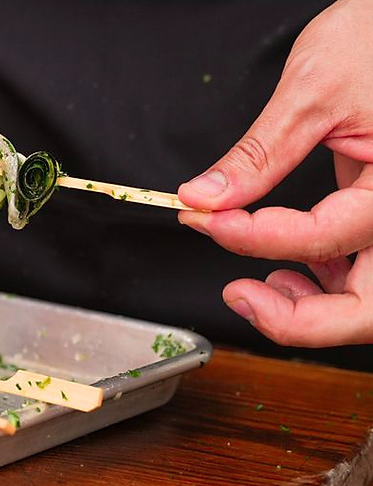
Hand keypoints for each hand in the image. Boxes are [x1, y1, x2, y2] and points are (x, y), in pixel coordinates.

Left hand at [177, 0, 372, 347]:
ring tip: (254, 286)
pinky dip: (320, 282)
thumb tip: (204, 197)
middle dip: (299, 318)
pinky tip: (282, 269)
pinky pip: (359, 270)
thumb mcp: (313, 90)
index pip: (326, 238)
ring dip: (309, 309)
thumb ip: (259, 153)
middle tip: (238, 295)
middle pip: (365, 307)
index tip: (207, 220)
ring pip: (363, 300)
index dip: (258, 239)